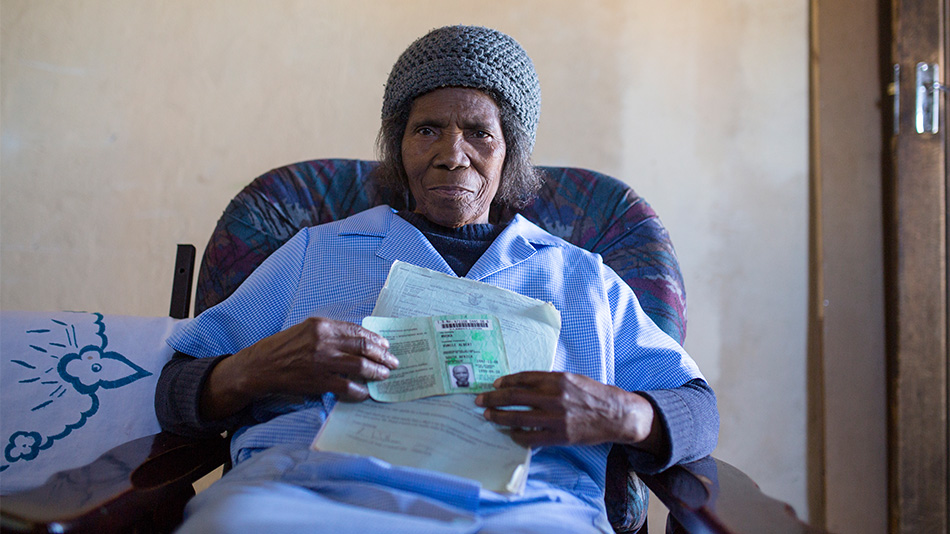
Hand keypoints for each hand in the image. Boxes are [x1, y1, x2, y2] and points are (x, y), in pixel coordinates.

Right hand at [201, 317, 397, 419]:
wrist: (259, 367)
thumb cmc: (282, 348)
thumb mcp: (306, 330)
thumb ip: (330, 333)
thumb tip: (358, 340)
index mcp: (322, 325)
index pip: (357, 331)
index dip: (375, 339)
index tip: (386, 345)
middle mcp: (324, 340)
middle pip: (363, 347)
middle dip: (382, 356)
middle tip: (393, 362)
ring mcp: (321, 361)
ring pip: (359, 366)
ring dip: (376, 372)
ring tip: (384, 376)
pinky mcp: (317, 381)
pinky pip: (346, 386)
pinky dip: (359, 390)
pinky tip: (365, 393)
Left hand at [475, 371, 661, 451]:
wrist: (615, 415)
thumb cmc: (592, 394)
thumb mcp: (572, 379)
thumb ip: (548, 381)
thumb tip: (522, 384)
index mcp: (557, 379)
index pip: (523, 378)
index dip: (505, 381)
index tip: (494, 384)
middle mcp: (554, 396)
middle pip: (514, 396)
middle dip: (493, 398)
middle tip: (479, 400)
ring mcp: (556, 417)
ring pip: (518, 417)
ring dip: (499, 416)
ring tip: (488, 415)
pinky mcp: (559, 435)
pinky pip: (530, 436)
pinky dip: (516, 434)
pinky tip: (509, 432)